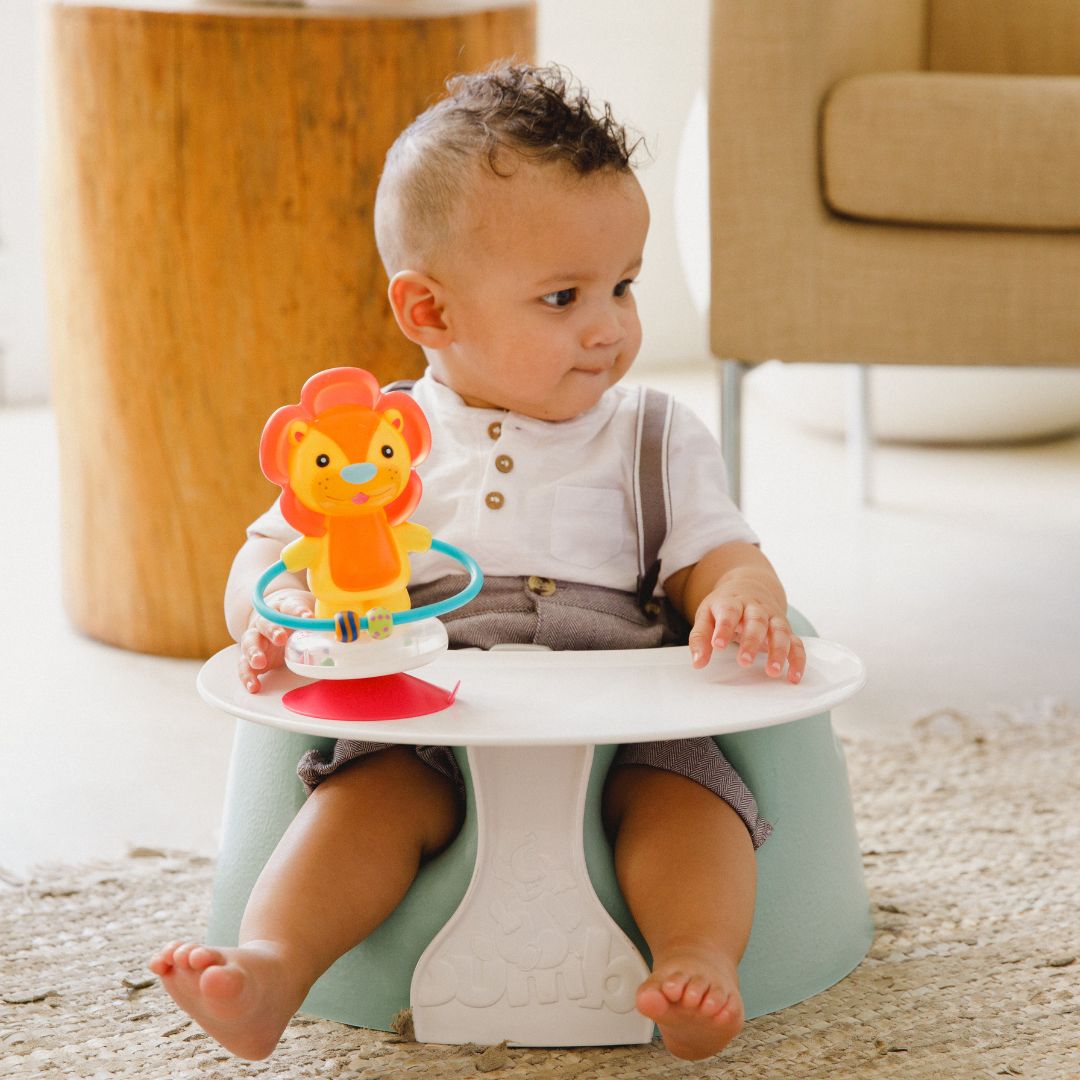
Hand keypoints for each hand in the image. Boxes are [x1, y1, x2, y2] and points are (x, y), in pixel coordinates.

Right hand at [237, 588, 314, 692]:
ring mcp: (256, 638)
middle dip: (272, 630)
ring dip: (254, 651)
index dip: (300, 612)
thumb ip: (322, 622)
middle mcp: (266, 622)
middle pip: (266, 623)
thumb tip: (345, 631)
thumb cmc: (293, 616)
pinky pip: (244, 665)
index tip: (309, 618)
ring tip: (259, 661)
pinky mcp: (249, 656)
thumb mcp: (308, 613)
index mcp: (283, 608)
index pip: (291, 607)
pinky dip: (247, 675)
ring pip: (250, 642)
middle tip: (280, 638)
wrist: (272, 616)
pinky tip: (253, 686)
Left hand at [687, 587, 805, 682]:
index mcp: (733, 602)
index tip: (718, 645)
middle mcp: (756, 608)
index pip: (729, 612)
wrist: (749, 586)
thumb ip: (700, 638)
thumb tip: (697, 662)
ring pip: (780, 631)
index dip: (724, 628)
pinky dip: (797, 659)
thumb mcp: (706, 615)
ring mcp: (773, 618)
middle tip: (744, 662)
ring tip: (772, 671)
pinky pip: (796, 643)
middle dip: (752, 642)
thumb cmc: (725, 606)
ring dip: (778, 651)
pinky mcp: (786, 630)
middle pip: (756, 621)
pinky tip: (793, 676)